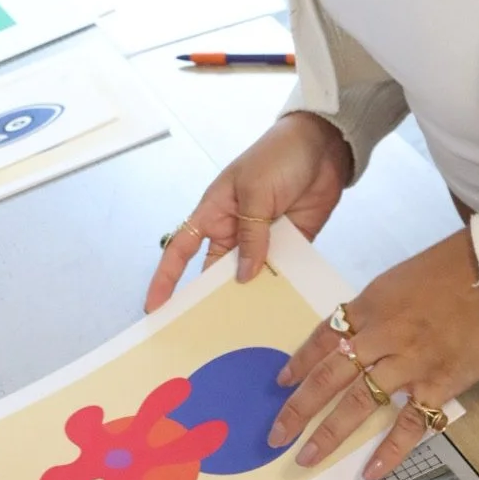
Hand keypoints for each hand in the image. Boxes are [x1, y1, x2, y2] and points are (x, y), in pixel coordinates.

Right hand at [145, 112, 351, 312]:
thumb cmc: (277, 157)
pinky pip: (282, 271)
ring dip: (251, 296)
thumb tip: (244, 276)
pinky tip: (284, 310)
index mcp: (215, 212)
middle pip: (217, 270)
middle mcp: (235, 229)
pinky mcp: (292, 243)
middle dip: (211, 298)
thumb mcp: (256, 192)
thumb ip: (252, 235)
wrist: (323, 144)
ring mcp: (264, 239)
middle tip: (206, 335)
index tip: (155, 306)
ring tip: (248, 332)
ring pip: (250, 275)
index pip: (181, 248)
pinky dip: (282, 287)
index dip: (166, 278)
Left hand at [267, 229, 478, 477]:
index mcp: (368, 306)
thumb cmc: (448, 270)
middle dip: (299, 407)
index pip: (323, 338)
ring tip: (306, 457)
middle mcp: (381, 336)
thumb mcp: (397, 281)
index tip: (280, 382)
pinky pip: (410, 423)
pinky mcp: (440, 384)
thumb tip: (352, 336)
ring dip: (330, 433)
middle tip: (276, 434)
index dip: (299, 362)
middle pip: (330, 376)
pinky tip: (369, 472)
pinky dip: (390, 450)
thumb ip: (372, 311)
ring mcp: (410, 363)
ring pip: (360, 402)